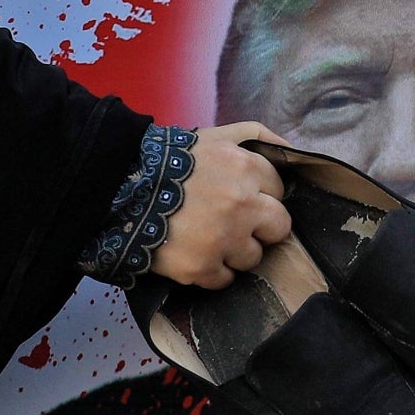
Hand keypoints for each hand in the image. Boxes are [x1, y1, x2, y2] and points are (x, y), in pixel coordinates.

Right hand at [153, 121, 291, 287]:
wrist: (120, 189)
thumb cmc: (172, 159)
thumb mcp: (217, 135)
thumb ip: (259, 135)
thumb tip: (293, 152)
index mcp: (246, 168)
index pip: (278, 190)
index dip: (261, 194)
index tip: (242, 196)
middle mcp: (242, 204)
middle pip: (279, 227)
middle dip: (260, 226)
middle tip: (235, 222)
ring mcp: (223, 239)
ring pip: (253, 257)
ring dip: (236, 251)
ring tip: (209, 238)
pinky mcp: (203, 267)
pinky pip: (225, 279)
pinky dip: (212, 270)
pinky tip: (195, 254)